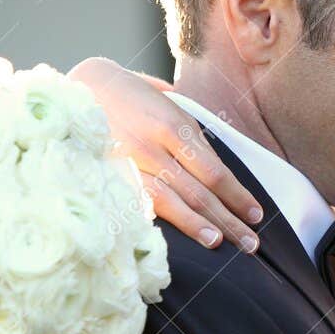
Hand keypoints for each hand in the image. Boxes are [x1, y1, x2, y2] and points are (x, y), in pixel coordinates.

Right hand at [69, 57, 262, 252]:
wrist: (77, 89)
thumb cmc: (129, 93)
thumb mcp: (166, 101)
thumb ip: (191, 128)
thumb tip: (217, 157)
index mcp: (172, 124)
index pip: (214, 171)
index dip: (238, 195)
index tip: (256, 214)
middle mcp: (153, 146)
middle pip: (199, 191)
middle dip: (229, 220)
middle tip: (252, 244)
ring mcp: (130, 164)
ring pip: (172, 202)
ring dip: (200, 226)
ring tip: (223, 244)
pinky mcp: (111, 177)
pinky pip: (142, 204)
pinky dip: (164, 222)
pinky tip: (178, 237)